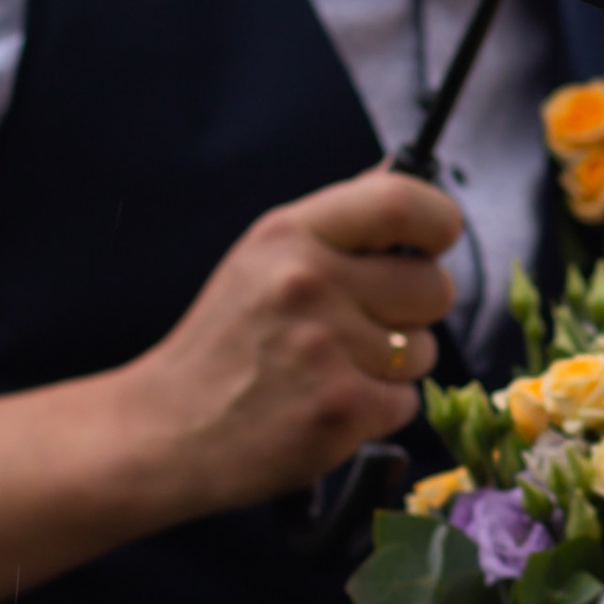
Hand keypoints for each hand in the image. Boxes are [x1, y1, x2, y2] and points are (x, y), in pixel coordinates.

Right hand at [114, 165, 463, 515]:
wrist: (165, 430)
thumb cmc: (223, 344)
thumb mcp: (261, 261)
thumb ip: (337, 224)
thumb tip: (400, 172)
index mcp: (289, 235)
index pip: (400, 202)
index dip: (438, 222)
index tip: (435, 242)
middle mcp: (309, 282)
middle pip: (434, 285)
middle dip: (416, 312)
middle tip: (365, 328)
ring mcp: (326, 346)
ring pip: (422, 350)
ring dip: (392, 367)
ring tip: (330, 371)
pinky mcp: (341, 408)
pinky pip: (405, 402)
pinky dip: (375, 412)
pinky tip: (324, 405)